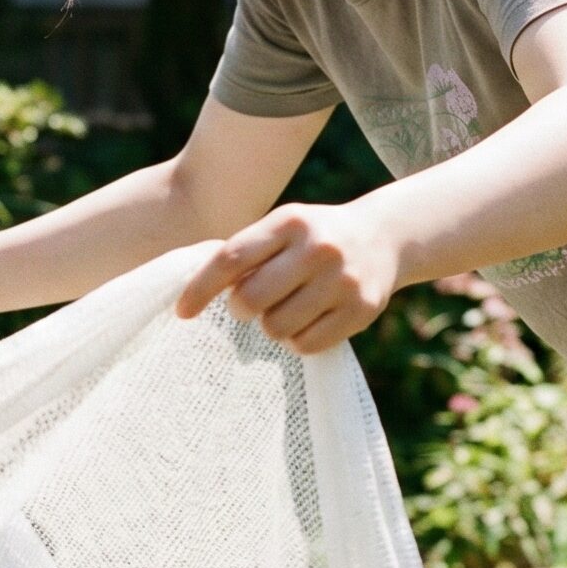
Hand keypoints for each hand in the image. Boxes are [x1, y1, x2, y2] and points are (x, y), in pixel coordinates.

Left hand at [172, 203, 401, 352]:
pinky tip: (306, 322)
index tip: (182, 312)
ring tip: (285, 310)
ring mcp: (342, 280)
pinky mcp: (360, 310)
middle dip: (241, 310)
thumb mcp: (282, 229)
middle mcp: (318, 248)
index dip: (200, 288)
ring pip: (276, 328)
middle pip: (250, 301)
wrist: (384, 237)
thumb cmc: (313, 239)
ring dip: (271, 326)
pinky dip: (297, 341)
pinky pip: (305, 345)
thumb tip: (194, 293)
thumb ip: (245, 254)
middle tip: (248, 306)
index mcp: (290, 222)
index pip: (231, 258)